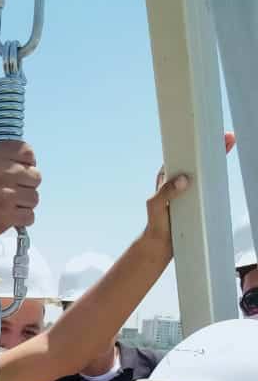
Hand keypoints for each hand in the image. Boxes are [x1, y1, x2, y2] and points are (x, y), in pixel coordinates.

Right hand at [0, 141, 40, 253]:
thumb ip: (2, 160)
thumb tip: (30, 160)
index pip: (27, 152)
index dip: (28, 164)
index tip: (21, 173)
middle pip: (35, 176)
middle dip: (27, 187)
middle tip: (11, 195)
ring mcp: (3, 194)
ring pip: (34, 198)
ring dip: (24, 205)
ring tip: (7, 207)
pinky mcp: (5, 216)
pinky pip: (30, 216)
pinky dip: (21, 220)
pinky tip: (7, 218)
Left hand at [150, 130, 235, 252]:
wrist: (161, 243)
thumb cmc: (155, 222)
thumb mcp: (156, 205)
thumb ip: (166, 191)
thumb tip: (183, 179)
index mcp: (167, 176)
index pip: (180, 155)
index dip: (192, 144)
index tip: (202, 137)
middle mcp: (178, 180)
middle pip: (195, 160)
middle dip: (209, 148)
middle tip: (224, 139)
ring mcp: (188, 190)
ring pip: (203, 172)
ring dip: (214, 161)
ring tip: (226, 147)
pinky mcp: (196, 200)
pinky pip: (208, 187)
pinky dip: (216, 179)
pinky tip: (223, 171)